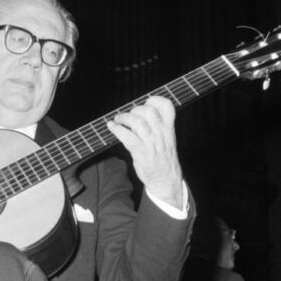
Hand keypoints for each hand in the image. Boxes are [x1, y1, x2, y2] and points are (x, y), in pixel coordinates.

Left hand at [107, 95, 183, 209]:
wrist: (166, 180)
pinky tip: (112, 127)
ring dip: (124, 118)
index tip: (147, 101)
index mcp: (169, 129)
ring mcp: (151, 143)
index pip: (167, 106)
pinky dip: (117, 129)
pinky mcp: (141, 153)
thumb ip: (156, 127)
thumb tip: (137, 115)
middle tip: (128, 116)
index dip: (156, 100)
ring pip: (137, 122)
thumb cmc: (163, 160)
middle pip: (148, 111)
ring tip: (117, 120)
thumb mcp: (166, 140)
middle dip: (135, 109)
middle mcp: (161, 133)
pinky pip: (127, 136)